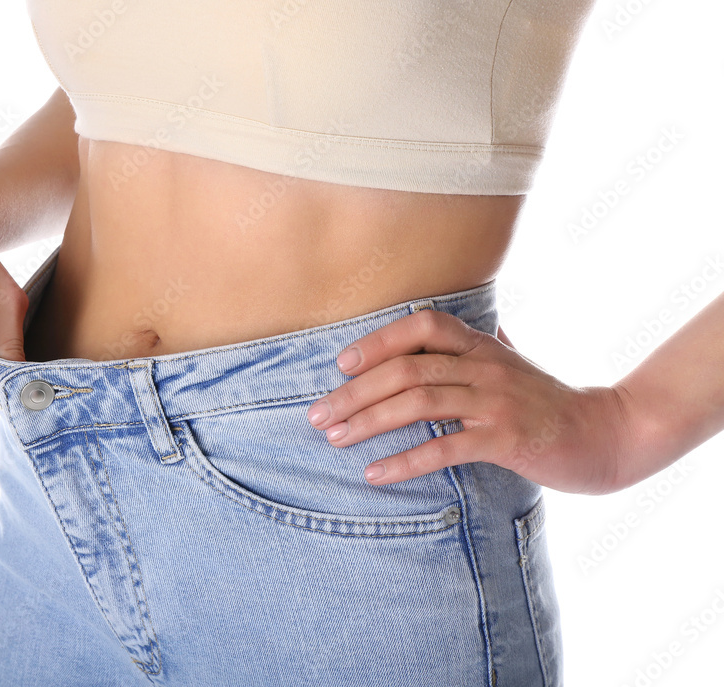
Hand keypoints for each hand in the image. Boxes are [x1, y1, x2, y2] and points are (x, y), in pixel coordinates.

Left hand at [305, 309, 638, 494]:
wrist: (607, 434)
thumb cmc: (547, 401)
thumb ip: (481, 344)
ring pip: (419, 401)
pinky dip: (405, 461)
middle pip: (407, 368)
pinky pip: (445, 447)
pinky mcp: (507, 439)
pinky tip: (375, 474)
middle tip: (317, 415)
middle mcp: (486, 366)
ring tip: (335, 439)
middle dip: (355, 392)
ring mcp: (497, 401)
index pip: (422, 325)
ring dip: (369, 421)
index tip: (341, 364)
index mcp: (481, 345)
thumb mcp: (512, 363)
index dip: (378, 340)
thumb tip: (454, 326)